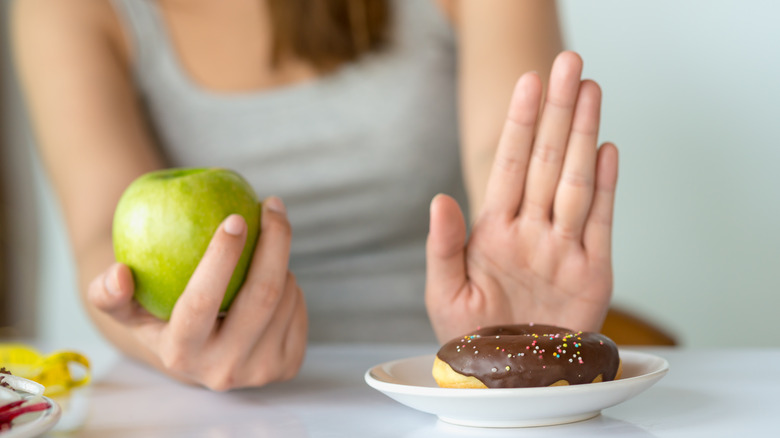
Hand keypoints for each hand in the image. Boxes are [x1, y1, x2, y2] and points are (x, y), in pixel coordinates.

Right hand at [88, 197, 307, 389]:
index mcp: (180, 355)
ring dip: (279, 261)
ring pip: (285, 297)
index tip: (235, 217)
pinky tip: (274, 273)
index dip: (221, 258)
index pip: (202, 302)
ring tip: (262, 246)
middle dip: (273, 242)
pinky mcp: (288, 365)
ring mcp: (260, 372)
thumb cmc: (159, 314)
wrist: (198, 354)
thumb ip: (109, 293)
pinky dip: (290, 282)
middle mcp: (223, 370)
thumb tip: (118, 273)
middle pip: (262, 296)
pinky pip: (299, 307)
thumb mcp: (126, 307)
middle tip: (271, 205)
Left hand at [426, 51, 618, 342]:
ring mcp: (563, 248)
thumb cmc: (471, 337)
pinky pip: (601, 221)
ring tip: (590, 90)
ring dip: (583, 135)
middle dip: (556, 112)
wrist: (507, 378)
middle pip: (546, 160)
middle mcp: (531, 230)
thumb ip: (443, 245)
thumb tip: (439, 197)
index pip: (508, 165)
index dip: (518, 123)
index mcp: (494, 231)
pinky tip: (606, 150)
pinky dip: (604, 186)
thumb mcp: (444, 292)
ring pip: (575, 180)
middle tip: (568, 64)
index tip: (527, 83)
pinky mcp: (592, 271)